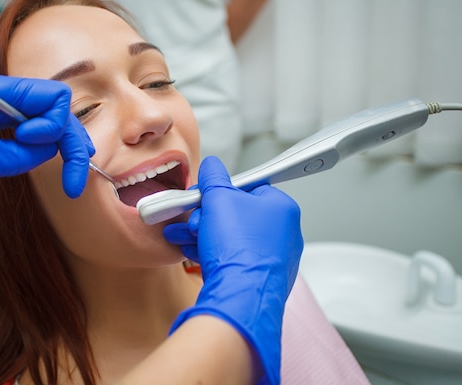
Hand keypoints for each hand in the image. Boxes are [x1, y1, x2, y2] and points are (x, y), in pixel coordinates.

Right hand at [163, 156, 302, 384]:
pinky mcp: (259, 279)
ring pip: (231, 238)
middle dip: (205, 215)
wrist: (239, 296)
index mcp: (282, 209)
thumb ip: (214, 178)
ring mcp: (273, 259)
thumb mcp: (218, 198)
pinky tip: (188, 251)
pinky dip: (210, 253)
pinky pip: (232, 259)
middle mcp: (283, 234)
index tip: (202, 195)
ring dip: (202, 234)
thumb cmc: (238, 247)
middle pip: (237, 214)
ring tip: (178, 234)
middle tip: (189, 217)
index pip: (249, 188)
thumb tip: (212, 165)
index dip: (220, 190)